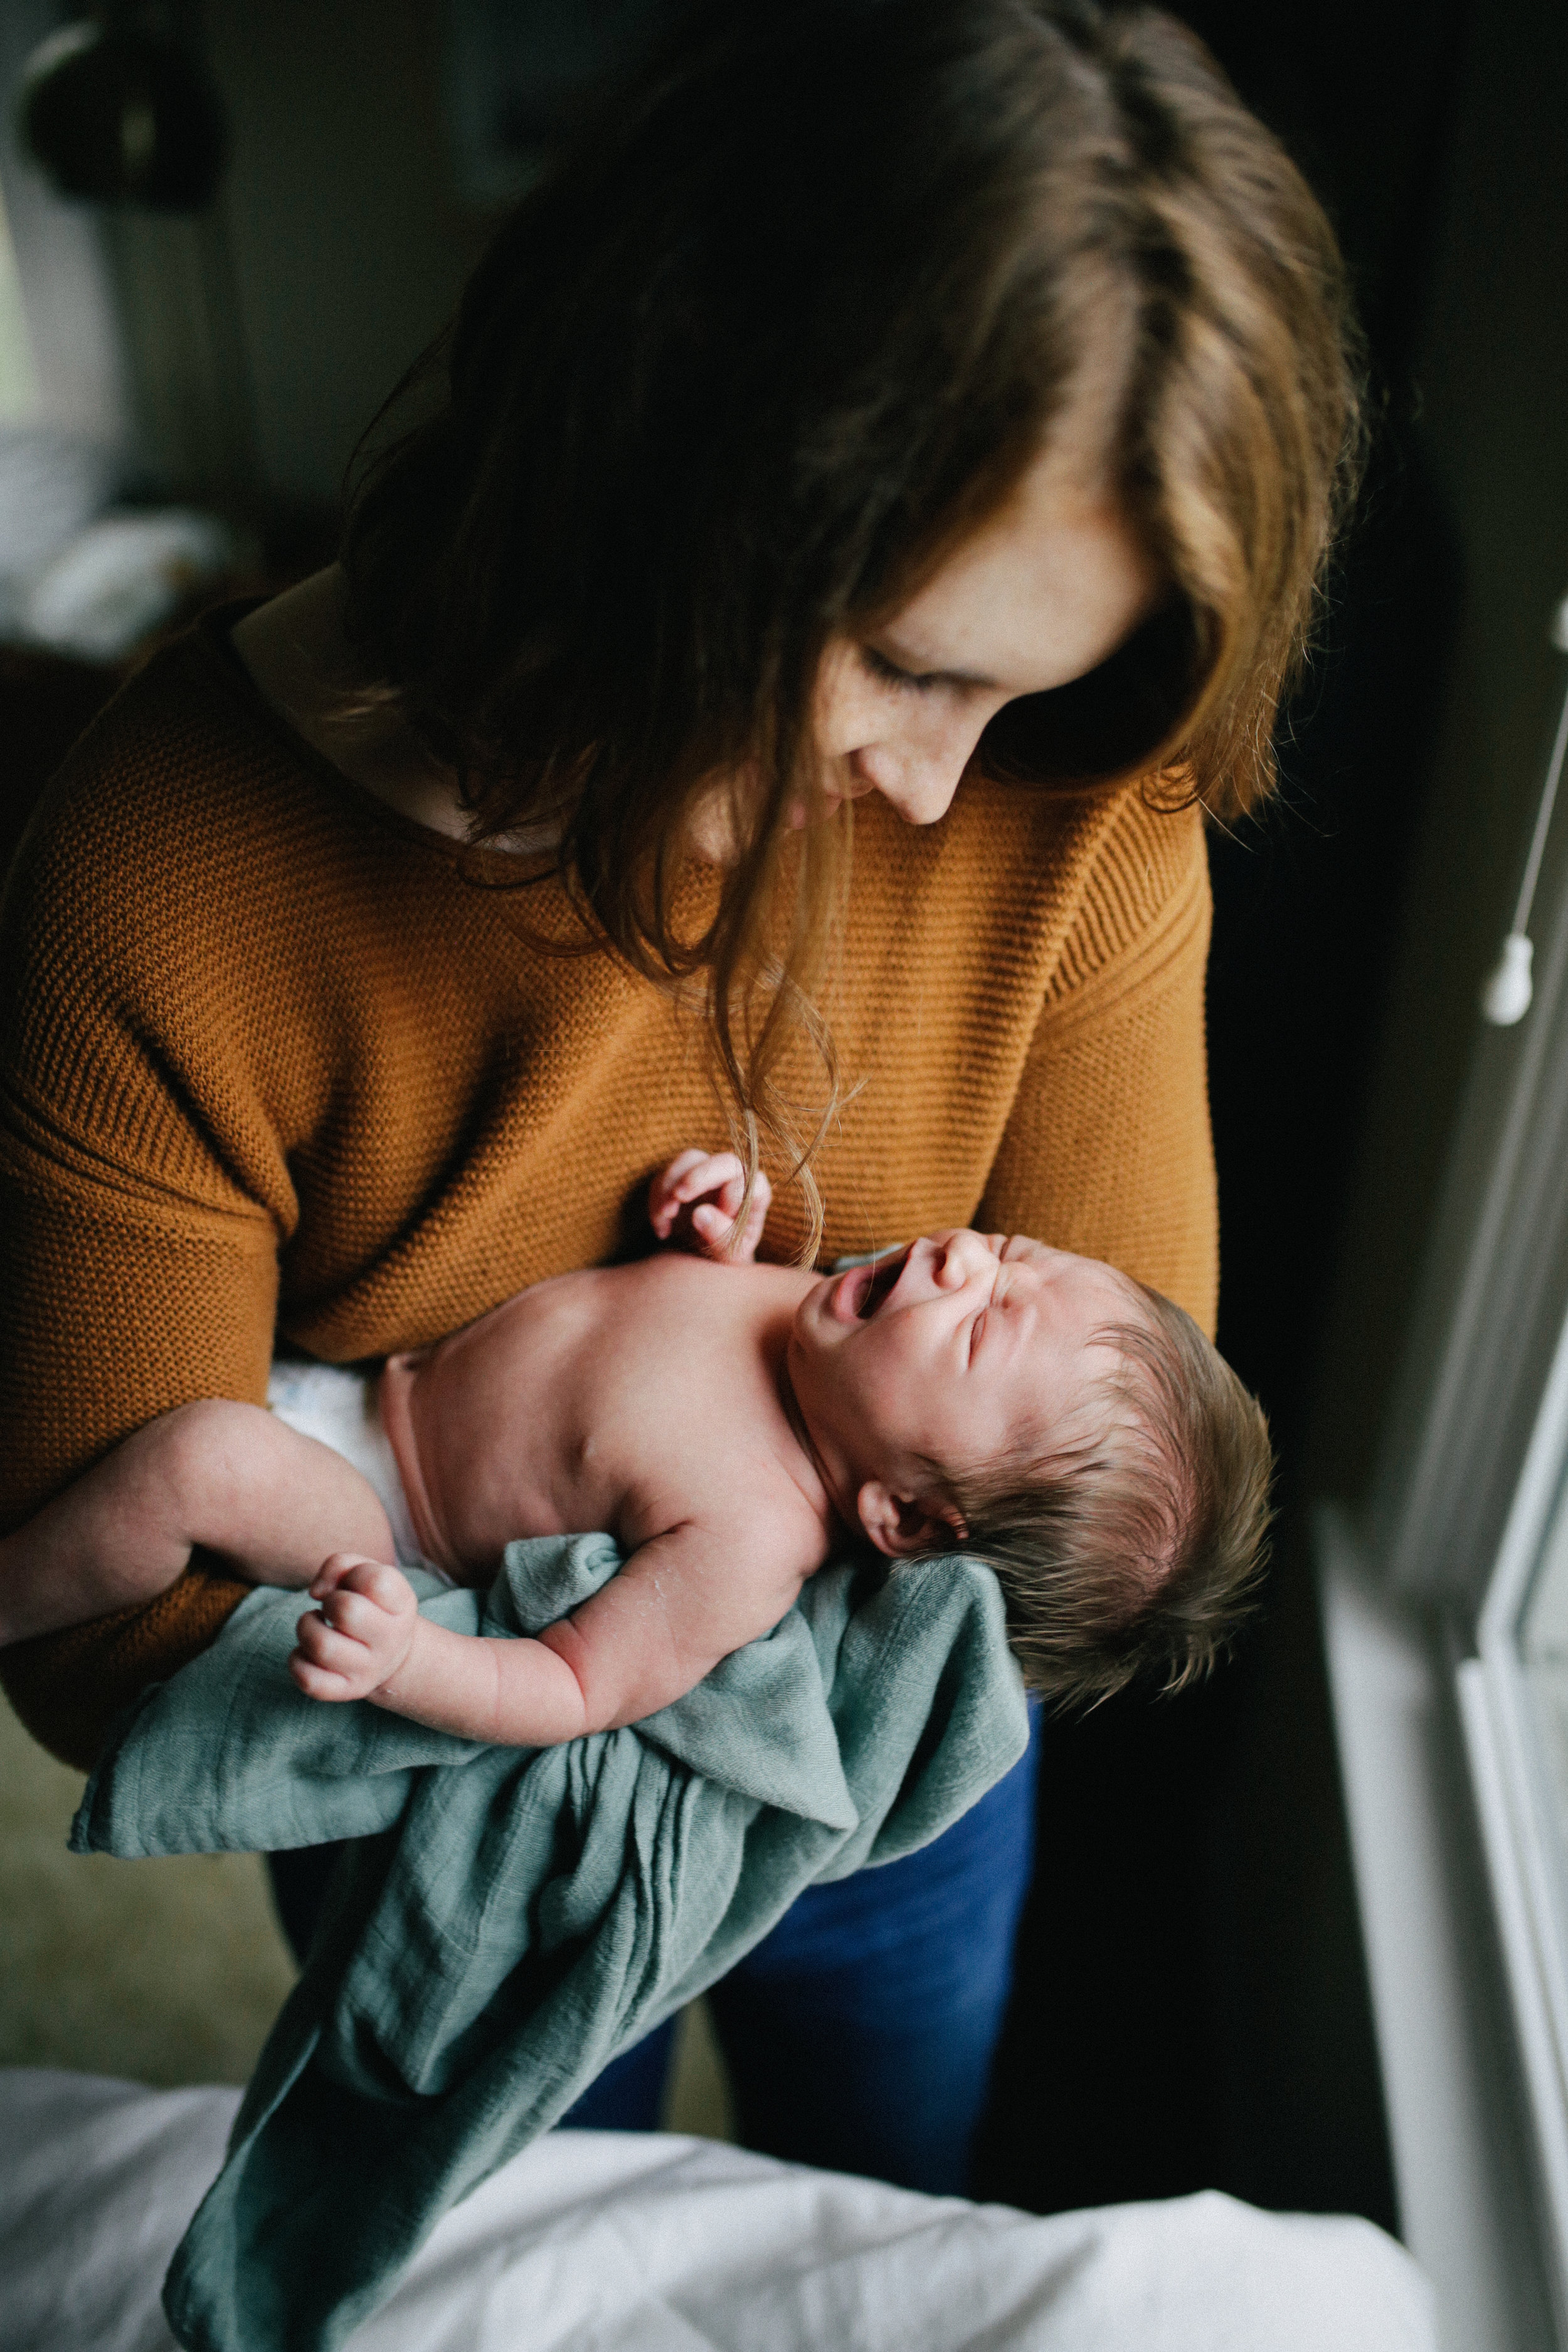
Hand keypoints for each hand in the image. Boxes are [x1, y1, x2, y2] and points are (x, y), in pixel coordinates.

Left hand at [289, 1552, 418, 1702]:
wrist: (390, 1653)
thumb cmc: (371, 1604)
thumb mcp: (367, 1575)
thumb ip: (341, 1565)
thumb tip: (316, 1592)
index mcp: (401, 1606)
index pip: (376, 1581)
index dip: (354, 1575)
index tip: (353, 1586)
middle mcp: (390, 1640)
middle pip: (346, 1611)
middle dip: (329, 1602)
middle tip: (331, 1608)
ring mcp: (369, 1670)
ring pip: (322, 1646)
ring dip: (305, 1627)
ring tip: (314, 1625)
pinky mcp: (346, 1690)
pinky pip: (310, 1680)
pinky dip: (297, 1661)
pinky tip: (306, 1651)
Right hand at [648, 1149, 771, 1261]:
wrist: (708, 1259)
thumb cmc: (726, 1255)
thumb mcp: (728, 1255)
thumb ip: (720, 1236)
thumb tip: (700, 1213)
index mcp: (756, 1193)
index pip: (746, 1181)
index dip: (727, 1198)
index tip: (709, 1219)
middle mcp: (736, 1176)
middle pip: (721, 1161)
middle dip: (696, 1176)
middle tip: (676, 1198)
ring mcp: (709, 1171)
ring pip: (689, 1160)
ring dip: (670, 1185)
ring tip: (665, 1217)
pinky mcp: (684, 1175)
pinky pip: (667, 1174)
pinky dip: (657, 1197)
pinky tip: (661, 1226)